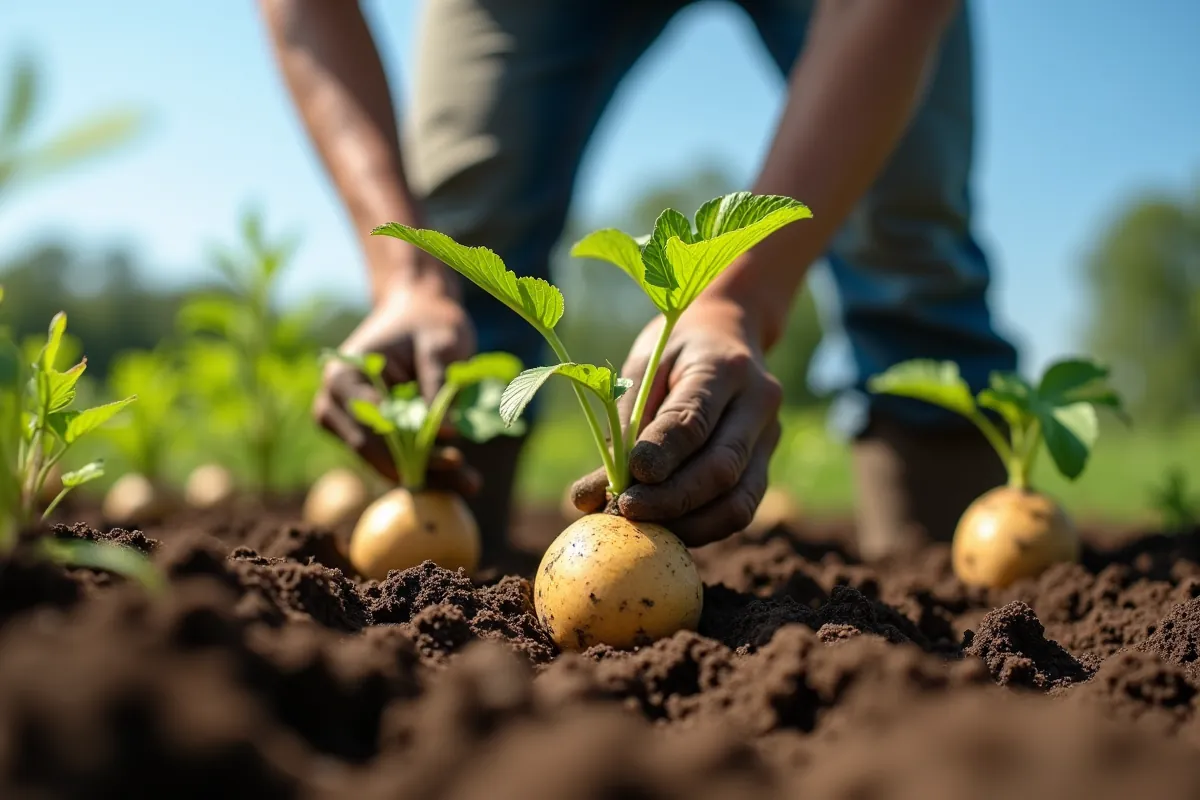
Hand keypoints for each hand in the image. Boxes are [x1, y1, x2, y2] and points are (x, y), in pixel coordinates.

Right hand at [313, 270, 480, 493]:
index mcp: (344, 376)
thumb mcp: (440, 344)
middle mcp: (333, 405)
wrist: (418, 314)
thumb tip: (445, 434)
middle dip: (423, 465)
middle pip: (378, 449)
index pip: (373, 419)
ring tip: (473, 483)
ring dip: (430, 473)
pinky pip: (398, 459)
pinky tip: (466, 478)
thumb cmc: (429, 323)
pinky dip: (430, 468)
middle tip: (468, 478)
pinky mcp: (368, 438)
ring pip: (389, 461)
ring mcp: (346, 425)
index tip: (451, 450)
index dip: (411, 439)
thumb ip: (438, 384)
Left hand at [570, 298, 782, 545]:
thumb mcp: (644, 367)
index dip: (660, 457)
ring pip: (739, 500)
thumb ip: (624, 426)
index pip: (693, 420)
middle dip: (671, 500)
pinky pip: (741, 508)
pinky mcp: (766, 463)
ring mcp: (769, 437)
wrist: (728, 331)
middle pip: (721, 467)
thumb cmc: (673, 351)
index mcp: (726, 367)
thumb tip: (587, 497)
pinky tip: (667, 530)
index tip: (625, 484)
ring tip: (643, 531)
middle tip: (626, 513)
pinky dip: (703, 528)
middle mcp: (759, 402)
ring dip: (689, 525)